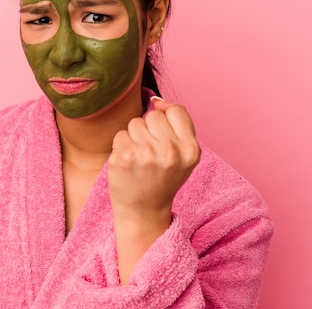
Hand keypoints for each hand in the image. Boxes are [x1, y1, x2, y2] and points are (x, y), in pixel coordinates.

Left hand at [108, 96, 200, 227]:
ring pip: (134, 123)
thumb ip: (178, 124)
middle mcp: (170, 151)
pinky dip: (121, 147)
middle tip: (151, 154)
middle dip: (150, 130)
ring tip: (140, 160)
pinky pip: (120, 134)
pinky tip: (128, 164)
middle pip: (153, 115)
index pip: (176, 110)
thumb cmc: (163, 177)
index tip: (164, 140)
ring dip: (134, 138)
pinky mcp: (123, 158)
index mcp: (191, 149)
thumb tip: (156, 100)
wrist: (143, 210)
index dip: (167, 122)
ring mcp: (145, 154)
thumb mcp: (184, 154)